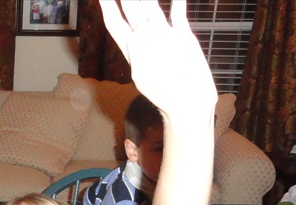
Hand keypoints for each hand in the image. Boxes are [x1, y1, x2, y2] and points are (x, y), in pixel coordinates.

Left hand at [100, 0, 215, 117]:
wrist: (188, 103)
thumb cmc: (162, 93)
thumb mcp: (141, 72)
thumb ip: (139, 45)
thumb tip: (147, 19)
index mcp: (131, 49)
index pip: (115, 23)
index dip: (107, 7)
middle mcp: (147, 39)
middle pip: (132, 11)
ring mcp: (166, 36)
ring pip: (153, 8)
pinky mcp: (184, 38)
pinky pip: (180, 15)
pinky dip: (179, 3)